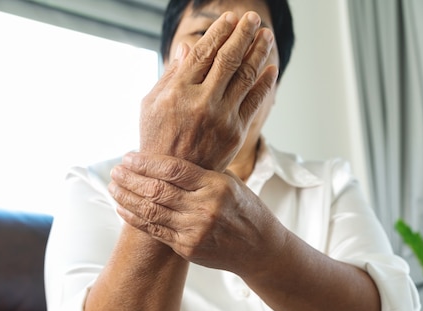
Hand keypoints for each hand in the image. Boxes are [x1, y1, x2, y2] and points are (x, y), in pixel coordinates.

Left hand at [109, 152, 286, 273]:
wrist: (259, 248)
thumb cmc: (244, 209)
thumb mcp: (230, 182)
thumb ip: (201, 171)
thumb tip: (166, 155)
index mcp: (217, 186)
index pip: (173, 169)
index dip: (146, 162)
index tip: (128, 156)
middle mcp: (206, 208)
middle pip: (157, 190)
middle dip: (130, 179)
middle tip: (115, 170)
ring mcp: (195, 231)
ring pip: (151, 211)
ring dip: (126, 198)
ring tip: (113, 187)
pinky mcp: (187, 248)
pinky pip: (154, 231)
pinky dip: (135, 219)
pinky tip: (122, 208)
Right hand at [140, 12, 277, 171]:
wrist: (171, 180)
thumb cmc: (157, 140)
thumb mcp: (151, 105)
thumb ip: (171, 76)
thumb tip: (188, 48)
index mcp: (177, 91)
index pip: (204, 53)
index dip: (220, 32)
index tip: (230, 18)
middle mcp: (201, 102)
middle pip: (229, 59)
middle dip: (243, 34)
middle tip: (253, 19)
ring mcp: (221, 117)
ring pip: (245, 77)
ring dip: (259, 53)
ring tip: (266, 36)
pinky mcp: (235, 132)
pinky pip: (255, 102)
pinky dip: (265, 84)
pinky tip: (272, 69)